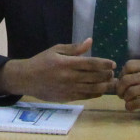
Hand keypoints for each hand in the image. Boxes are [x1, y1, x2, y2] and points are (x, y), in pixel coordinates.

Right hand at [0, 38, 116, 101]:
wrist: (27, 79)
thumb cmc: (41, 62)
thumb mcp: (55, 50)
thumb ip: (74, 48)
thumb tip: (90, 41)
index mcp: (67, 63)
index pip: (91, 63)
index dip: (104, 64)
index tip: (112, 63)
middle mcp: (70, 77)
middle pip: (95, 77)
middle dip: (107, 74)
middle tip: (112, 72)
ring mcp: (69, 89)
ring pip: (93, 89)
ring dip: (104, 85)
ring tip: (109, 81)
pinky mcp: (68, 98)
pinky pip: (86, 96)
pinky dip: (95, 94)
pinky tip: (99, 90)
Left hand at [116, 60, 139, 113]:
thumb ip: (139, 71)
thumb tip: (119, 78)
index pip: (129, 65)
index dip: (121, 74)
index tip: (122, 82)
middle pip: (126, 79)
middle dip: (119, 89)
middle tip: (120, 94)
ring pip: (130, 92)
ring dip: (125, 98)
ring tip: (126, 100)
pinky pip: (137, 103)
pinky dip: (130, 106)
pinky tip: (130, 107)